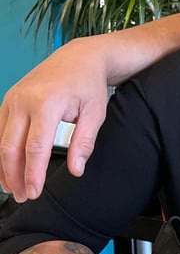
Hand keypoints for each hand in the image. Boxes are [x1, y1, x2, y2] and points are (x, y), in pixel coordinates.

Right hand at [0, 39, 109, 201]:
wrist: (79, 57)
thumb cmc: (88, 85)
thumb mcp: (95, 113)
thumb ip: (84, 142)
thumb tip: (75, 170)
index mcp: (47, 102)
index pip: (35, 146)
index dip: (33, 173)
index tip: (35, 192)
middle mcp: (24, 100)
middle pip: (10, 146)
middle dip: (14, 175)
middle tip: (23, 196)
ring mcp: (12, 98)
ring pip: (0, 140)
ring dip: (4, 167)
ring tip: (13, 188)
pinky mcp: (8, 100)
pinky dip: (1, 151)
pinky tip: (6, 168)